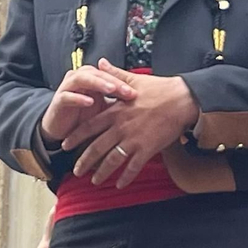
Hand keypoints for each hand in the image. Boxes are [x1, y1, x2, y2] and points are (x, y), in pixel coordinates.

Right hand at [39, 66, 137, 145]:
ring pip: (82, 79)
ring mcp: (68, 87)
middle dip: (113, 81)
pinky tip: (90, 102)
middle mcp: (79, 78)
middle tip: (126, 90)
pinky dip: (79, 98)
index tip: (136, 92)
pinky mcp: (58, 100)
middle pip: (97, 73)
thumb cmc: (86, 116)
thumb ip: (117, 99)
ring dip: (97, 83)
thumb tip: (141, 97)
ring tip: (110, 90)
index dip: (122, 81)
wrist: (65, 131)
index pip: (108, 74)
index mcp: (92, 78)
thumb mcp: (105, 108)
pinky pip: (68, 96)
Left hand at [65, 60, 197, 187]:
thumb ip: (114, 74)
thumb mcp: (133, 80)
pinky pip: (133, 167)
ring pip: (112, 160)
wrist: (182, 99)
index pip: (89, 127)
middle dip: (84, 161)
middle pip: (96, 148)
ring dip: (101, 172)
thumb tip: (100, 62)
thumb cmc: (159, 89)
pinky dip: (125, 177)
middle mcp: (120, 127)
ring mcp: (133, 140)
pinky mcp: (147, 149)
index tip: (65, 145)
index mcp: (115, 112)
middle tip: (76, 171)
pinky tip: (119, 185)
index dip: (76, 137)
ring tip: (94, 181)